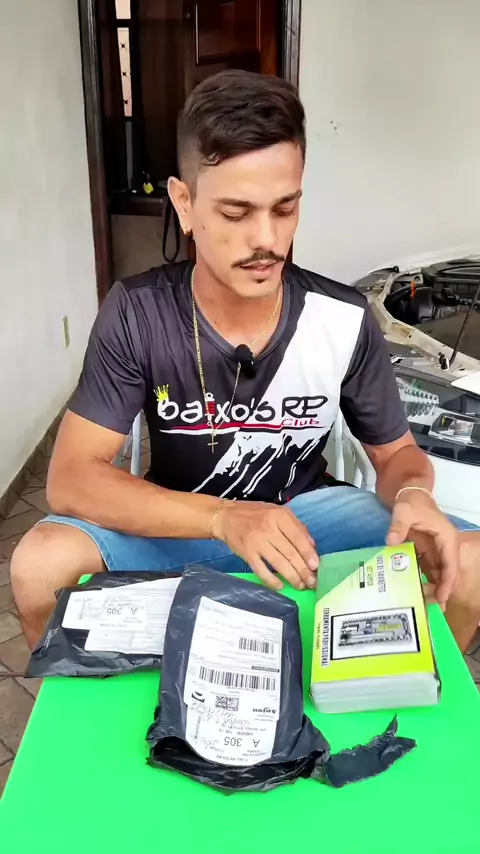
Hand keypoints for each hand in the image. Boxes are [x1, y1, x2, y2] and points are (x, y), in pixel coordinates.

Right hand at [213, 500, 318, 590]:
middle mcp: (269, 528)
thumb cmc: (255, 514)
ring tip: (301, 585)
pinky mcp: (247, 554)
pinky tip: (280, 586)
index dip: (308, 554)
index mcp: (279, 516)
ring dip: (292, 577)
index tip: (316, 566)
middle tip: (312, 582)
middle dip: (303, 570)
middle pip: (291, 553)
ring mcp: (257, 542)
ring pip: (279, 564)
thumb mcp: (277, 512)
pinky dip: (272, 580)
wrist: (226, 516)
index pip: (298, 538)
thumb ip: (296, 527)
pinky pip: (262, 571)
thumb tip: (311, 546)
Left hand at [386, 489, 458, 605]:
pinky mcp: (426, 552)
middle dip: (440, 591)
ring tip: (422, 606)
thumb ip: (398, 526)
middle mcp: (444, 546)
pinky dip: (421, 580)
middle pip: (446, 573)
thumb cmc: (411, 502)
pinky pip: (426, 569)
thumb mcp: (404, 512)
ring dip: (431, 588)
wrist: (408, 494)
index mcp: (447, 538)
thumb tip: (390, 541)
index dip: (448, 582)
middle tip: (430, 609)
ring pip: (437, 574)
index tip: (441, 597)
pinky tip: (413, 593)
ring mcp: (436, 550)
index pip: (451, 563)